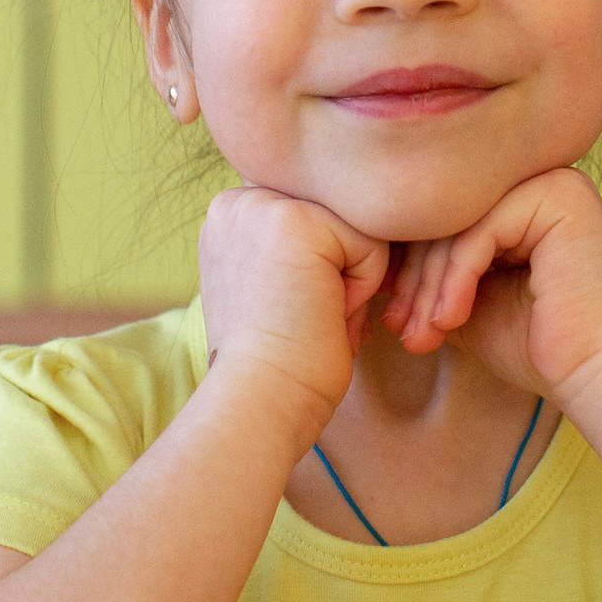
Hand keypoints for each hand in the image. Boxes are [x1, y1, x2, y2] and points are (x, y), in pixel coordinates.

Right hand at [197, 185, 392, 419]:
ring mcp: (263, 205)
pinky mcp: (297, 221)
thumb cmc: (274, 361)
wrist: (260, 401)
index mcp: (230, 215)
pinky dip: (363, 290)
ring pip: (357, 228)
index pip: (318, 220)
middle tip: (306, 320)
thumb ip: (293, 246)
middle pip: (338, 219)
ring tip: (315, 318)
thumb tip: (339, 235)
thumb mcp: (271, 287)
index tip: (292, 314)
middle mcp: (239, 200)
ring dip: (352, 284)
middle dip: (339, 276)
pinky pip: (370, 242)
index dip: (322, 273)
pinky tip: (324, 316)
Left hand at [379, 168, 601, 401]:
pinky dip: (455, 279)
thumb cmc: (539, 347)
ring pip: (456, 224)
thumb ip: (431, 275)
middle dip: (414, 281)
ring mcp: (550, 181)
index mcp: (518, 198)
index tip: (391, 319)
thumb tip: (372, 262)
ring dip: (429, 286)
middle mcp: (535, 179)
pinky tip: (449, 321)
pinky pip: (479, 231)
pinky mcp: (558, 196)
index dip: (409, 269)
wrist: (599, 375)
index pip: (442, 220)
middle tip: (400, 331)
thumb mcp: (466, 304)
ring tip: (420, 336)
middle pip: (445, 218)